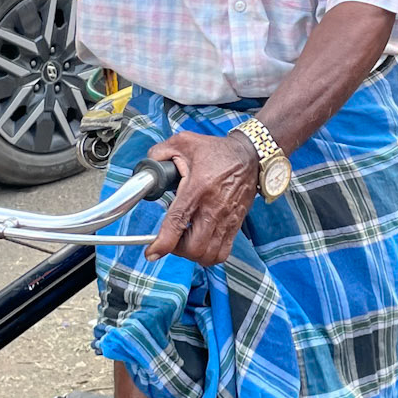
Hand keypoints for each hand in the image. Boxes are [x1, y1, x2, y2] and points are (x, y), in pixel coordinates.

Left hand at [144, 130, 259, 265]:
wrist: (250, 156)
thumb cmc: (216, 151)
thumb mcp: (184, 142)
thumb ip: (160, 152)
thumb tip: (147, 166)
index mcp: (197, 188)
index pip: (178, 223)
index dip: (162, 244)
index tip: (151, 252)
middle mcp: (214, 208)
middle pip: (195, 248)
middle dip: (177, 250)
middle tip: (171, 239)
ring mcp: (227, 219)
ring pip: (209, 255)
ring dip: (194, 255)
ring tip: (186, 242)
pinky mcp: (236, 225)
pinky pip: (223, 253)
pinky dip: (209, 255)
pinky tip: (201, 243)